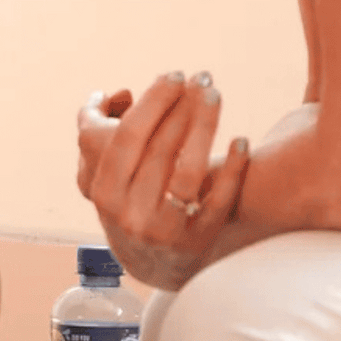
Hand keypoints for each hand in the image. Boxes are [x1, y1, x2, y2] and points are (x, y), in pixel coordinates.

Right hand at [76, 72, 249, 290]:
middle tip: (202, 77)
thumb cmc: (130, 202)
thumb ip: (99, 135)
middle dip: (181, 106)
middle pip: (160, 148)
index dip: (151, 102)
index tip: (173, 75)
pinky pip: (219, 199)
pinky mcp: (199, 241)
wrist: (153, 264)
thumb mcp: (107, 176)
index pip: (127, 137)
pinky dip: (232, 169)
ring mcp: (165, 229)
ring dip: (205, 127)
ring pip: (189, 171)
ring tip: (215, 96)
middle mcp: (130, 213)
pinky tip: (241, 141)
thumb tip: (110, 95)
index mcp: (104, 192)